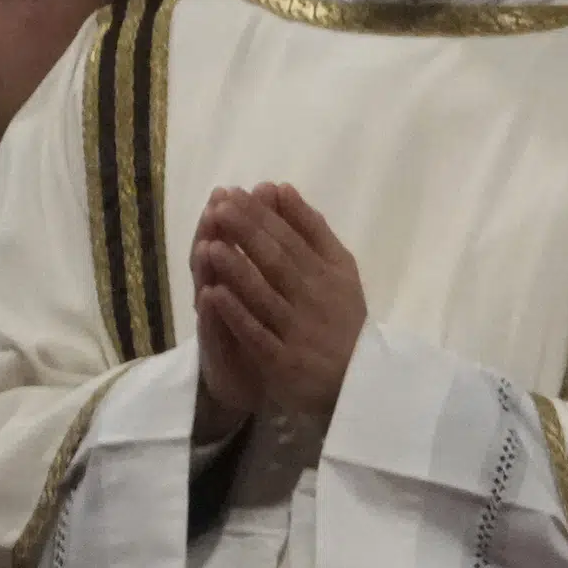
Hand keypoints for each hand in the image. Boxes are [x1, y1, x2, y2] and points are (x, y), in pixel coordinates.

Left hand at [191, 184, 366, 426]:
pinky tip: (213, 296)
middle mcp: (314, 298)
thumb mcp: (340, 268)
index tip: (235, 194)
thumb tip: (282, 189)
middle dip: (247, 233)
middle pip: (277, 261)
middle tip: (219, 207)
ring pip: (265, 296)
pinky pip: (257, 334)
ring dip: (238, 270)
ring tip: (211, 245)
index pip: (291, 238)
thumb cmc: (341, 316)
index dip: (262, 216)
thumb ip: (313, 230)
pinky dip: (236, 314)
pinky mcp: (283, 360)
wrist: (355, 379)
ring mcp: (298, 330)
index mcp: (327, 272)